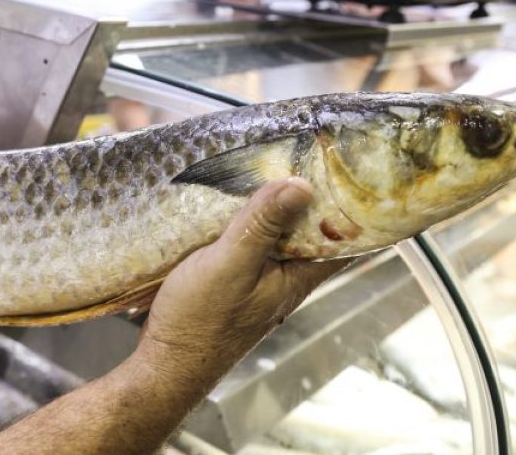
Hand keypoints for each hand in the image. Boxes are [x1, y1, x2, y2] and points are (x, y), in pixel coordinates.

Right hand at [137, 178, 349, 385]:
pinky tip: (226, 203)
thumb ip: (263, 225)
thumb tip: (302, 185)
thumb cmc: (199, 324)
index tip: (347, 168)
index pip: (344, 237)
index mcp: (298, 276)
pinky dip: (243, 220)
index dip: (351, 204)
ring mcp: (258, 279)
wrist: (163, 364)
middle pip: (308, 228)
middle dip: (306, 193)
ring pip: (275, 233)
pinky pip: (248, 242)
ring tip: (262, 165)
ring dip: (269, 205)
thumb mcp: (231, 265)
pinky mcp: (232, 279)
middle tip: (299, 151)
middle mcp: (285, 277)